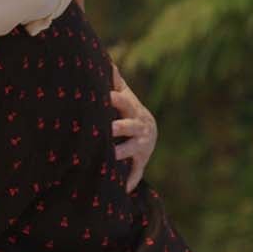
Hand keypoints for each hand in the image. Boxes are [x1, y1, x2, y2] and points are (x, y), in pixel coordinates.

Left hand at [111, 67, 156, 191]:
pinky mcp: (139, 163)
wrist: (148, 132)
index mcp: (132, 110)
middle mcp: (139, 128)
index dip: (116, 99)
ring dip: (120, 153)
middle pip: (128, 127)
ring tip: (109, 156)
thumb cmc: (127, 111)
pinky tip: (121, 191)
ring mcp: (140, 147)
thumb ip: (115, 81)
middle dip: (119, 127)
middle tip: (107, 128)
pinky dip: (129, 182)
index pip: (124, 102)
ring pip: (130, 150)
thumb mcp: (124, 96)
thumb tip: (105, 60)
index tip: (105, 96)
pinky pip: (135, 174)